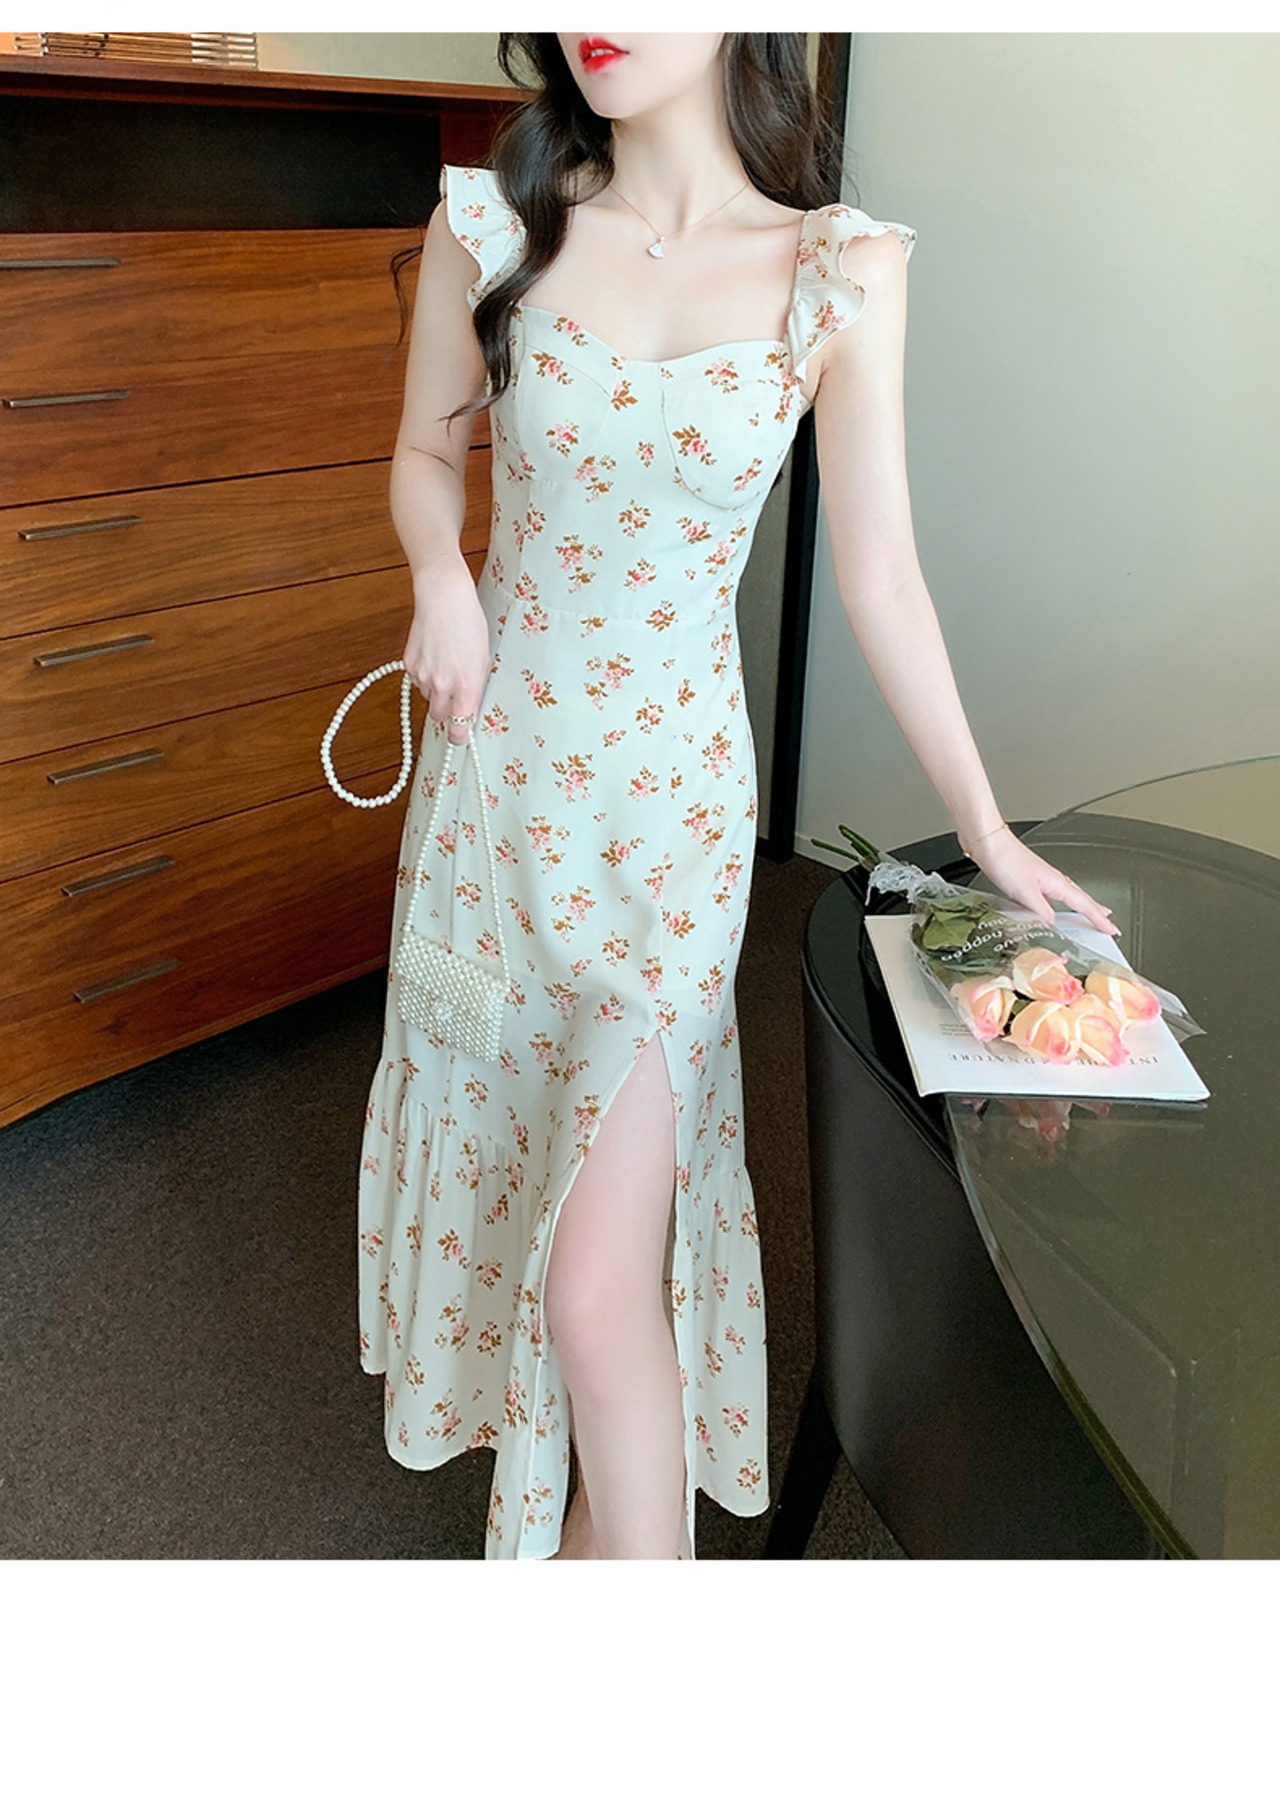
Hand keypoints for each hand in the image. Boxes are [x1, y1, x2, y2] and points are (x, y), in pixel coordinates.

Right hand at [404, 577, 490, 746]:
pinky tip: (434, 655)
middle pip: (439, 717)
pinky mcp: (409, 665)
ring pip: (428, 698)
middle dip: (447, 711)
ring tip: (445, 665)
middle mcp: (442, 686)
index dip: (459, 736)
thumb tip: (469, 709)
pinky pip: (416, 681)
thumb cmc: (469, 624)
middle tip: (454, 696)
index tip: (461, 736)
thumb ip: (474, 688)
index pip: (459, 729)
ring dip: (435, 691)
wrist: (444, 598)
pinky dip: (424, 675)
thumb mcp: (482, 660)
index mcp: (466, 687)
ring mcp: (422, 676)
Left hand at [965, 826, 1120, 939]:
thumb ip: (1041, 913)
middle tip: (1108, 924)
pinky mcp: (1029, 880)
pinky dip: (1059, 905)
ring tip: (1089, 917)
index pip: (1086, 905)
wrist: (988, 842)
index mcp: (1057, 883)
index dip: (1100, 919)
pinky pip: (1052, 897)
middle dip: (1096, 913)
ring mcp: (1042, 880)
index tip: (1113, 930)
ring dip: (1080, 908)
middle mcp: (1053, 880)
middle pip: (1081, 899)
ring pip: (1068, 897)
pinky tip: (1051, 910)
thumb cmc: (1005, 860)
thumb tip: (1054, 928)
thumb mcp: (1026, 894)